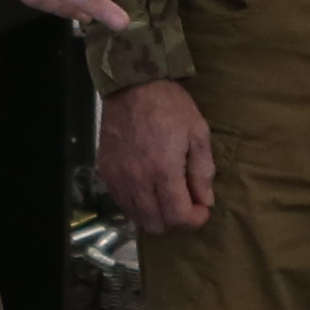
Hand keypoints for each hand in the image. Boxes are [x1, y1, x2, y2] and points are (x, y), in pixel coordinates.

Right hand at [97, 77, 218, 233]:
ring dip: (155, 214)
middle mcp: (137, 180)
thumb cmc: (170, 106)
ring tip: (166, 196)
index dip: (194, 219)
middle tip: (185, 202)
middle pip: (155, 224)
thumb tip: (205, 201)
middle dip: (175, 220)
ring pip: (136, 217)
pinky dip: (137, 203)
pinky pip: (121, 202)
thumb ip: (203, 171)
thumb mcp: (198, 133)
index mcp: (163, 170)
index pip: (177, 216)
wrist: (132, 85)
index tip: (202, 209)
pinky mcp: (105, 172)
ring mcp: (117, 177)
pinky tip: (148, 188)